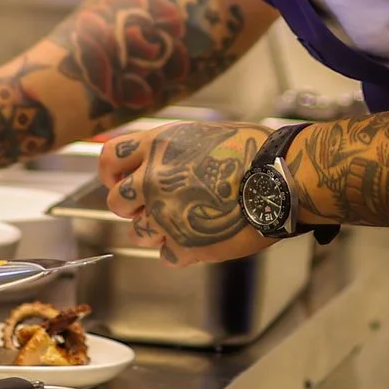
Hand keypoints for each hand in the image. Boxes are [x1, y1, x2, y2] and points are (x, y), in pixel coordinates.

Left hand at [99, 121, 277, 267]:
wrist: (279, 179)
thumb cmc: (252, 151)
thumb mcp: (201, 133)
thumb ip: (170, 150)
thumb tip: (154, 161)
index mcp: (158, 146)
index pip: (109, 160)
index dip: (111, 174)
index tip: (119, 181)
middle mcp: (153, 179)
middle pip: (116, 202)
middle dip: (132, 207)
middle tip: (155, 206)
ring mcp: (165, 214)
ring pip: (139, 233)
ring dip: (157, 230)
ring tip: (189, 220)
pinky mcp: (183, 245)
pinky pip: (167, 255)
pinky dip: (181, 250)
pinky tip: (203, 236)